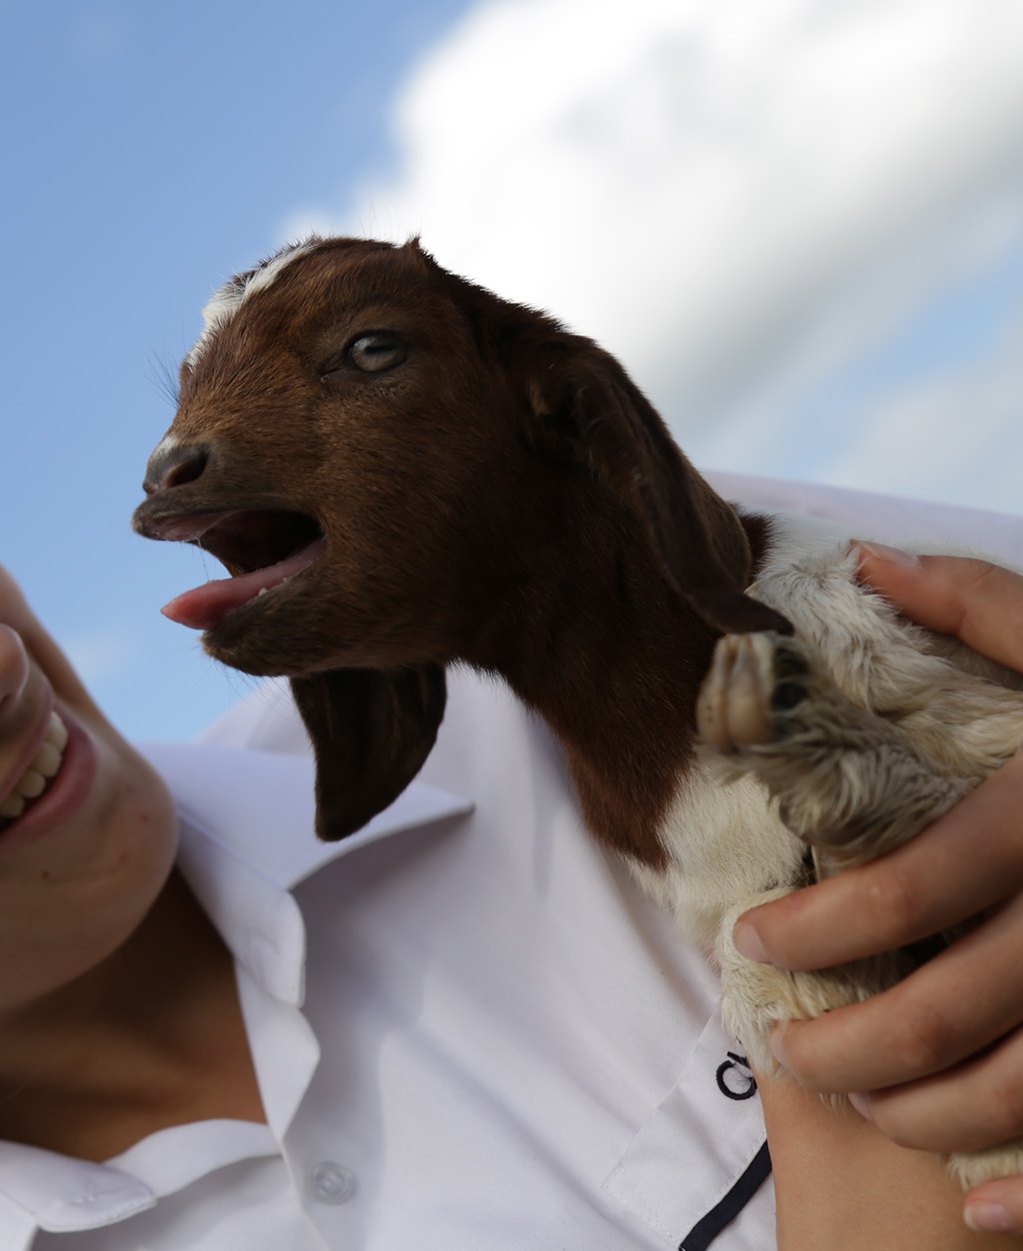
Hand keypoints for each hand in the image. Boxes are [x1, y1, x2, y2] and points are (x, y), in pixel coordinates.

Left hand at [732, 548, 1022, 1234]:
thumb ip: (986, 607)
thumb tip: (866, 562)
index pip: (910, 891)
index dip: (815, 928)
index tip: (751, 943)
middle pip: (949, 1009)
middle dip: (846, 1043)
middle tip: (787, 1048)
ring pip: (1021, 1089)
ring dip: (922, 1118)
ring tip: (863, 1105)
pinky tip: (971, 1220)